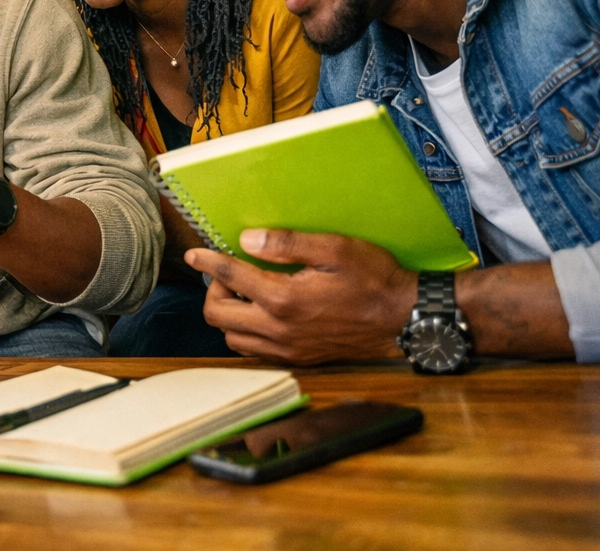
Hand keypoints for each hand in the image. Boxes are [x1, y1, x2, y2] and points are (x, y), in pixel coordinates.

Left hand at [185, 229, 415, 364]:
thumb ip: (287, 244)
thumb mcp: (334, 249)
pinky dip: (245, 333)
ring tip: (243, 293)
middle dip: (214, 291)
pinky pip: (254, 352)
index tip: (194, 254)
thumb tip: (245, 240)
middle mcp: (279, 330)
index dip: (207, 262)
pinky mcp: (298, 358)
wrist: (404, 318)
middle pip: (218, 315)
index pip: (230, 278)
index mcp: (284, 299)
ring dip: (228, 315)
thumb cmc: (373, 279)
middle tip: (229, 273)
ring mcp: (287, 349)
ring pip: (232, 339)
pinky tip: (259, 314)